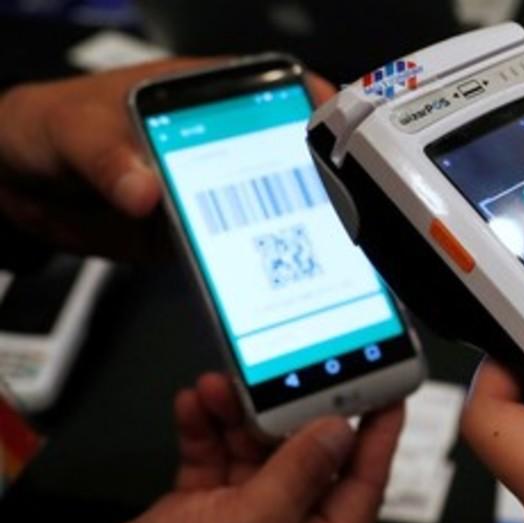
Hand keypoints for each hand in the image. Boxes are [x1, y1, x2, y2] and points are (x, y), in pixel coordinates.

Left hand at [0, 59, 335, 256]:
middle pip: (287, 156)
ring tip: (312, 248)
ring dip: (290, 228)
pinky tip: (267, 276)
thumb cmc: (51, 127)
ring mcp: (212, 190)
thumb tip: (143, 189)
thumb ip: (106, 156)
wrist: (20, 181)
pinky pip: (232, 249)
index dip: (314, 108)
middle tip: (334, 205)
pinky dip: (249, 265)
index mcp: (204, 95)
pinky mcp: (197, 234)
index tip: (336, 132)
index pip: (275, 90)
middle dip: (316, 180)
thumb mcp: (75, 130)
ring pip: (268, 207)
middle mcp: (221, 142)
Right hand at [56, 373, 402, 522]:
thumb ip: (296, 476)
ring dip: (238, 415)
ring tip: (220, 386)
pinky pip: (211, 460)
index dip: (378, 434)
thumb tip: (337, 432)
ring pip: (254, 452)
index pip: (362, 482)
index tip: (387, 389)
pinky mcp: (198, 516)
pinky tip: (193, 408)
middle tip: (282, 371)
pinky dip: (202, 432)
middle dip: (290, 411)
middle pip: (306, 458)